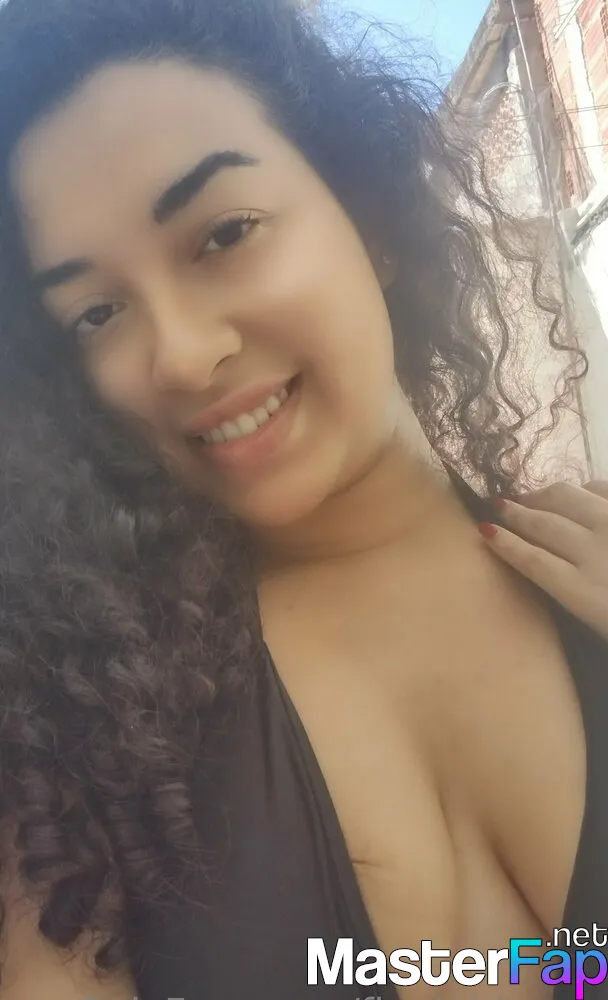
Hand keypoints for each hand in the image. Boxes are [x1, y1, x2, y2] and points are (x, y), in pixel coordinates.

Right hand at [479, 482, 607, 640]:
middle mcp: (593, 552)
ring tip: (527, 496)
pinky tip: (577, 492)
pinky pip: (599, 488)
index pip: (533, 562)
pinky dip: (582, 488)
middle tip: (498, 505)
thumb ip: (575, 601)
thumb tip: (547, 575)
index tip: (484, 530)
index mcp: (585, 592)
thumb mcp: (599, 625)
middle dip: (515, 514)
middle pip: (542, 526)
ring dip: (541, 495)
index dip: (506, 545)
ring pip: (566, 498)